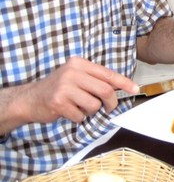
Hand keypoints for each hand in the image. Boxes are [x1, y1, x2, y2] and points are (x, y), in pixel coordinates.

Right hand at [18, 57, 137, 123]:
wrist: (30, 98)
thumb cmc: (58, 88)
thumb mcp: (76, 77)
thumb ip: (95, 80)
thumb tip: (120, 87)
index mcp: (79, 64)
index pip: (108, 74)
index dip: (124, 83)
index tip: (135, 89)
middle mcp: (72, 73)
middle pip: (105, 90)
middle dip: (111, 103)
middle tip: (108, 107)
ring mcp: (64, 88)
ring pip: (94, 105)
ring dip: (90, 111)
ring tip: (79, 107)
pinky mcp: (59, 103)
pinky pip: (81, 116)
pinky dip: (78, 117)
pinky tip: (69, 111)